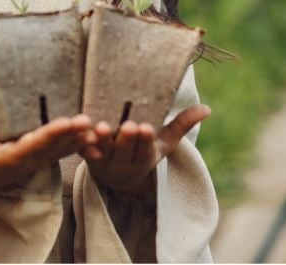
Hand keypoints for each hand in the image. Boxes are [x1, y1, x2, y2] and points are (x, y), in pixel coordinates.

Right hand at [0, 111, 96, 189]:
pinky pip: (67, 152)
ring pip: (64, 150)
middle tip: (87, 121)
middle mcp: (31, 160)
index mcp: (14, 157)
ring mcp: (41, 159)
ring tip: (97, 129)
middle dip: (72, 134)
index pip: (35, 143)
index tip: (65, 122)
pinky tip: (99, 144)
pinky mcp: (47, 156)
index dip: (50, 133)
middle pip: (55, 146)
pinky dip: (82, 148)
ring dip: (81, 140)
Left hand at [81, 104, 210, 194]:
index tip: (145, 127)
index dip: (144, 140)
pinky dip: (81, 144)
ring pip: (102, 151)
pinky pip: (82, 152)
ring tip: (100, 127)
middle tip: (127, 125)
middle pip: (124, 151)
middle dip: (126, 139)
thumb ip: (181, 125)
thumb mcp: (163, 143)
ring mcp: (104, 161)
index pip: (145, 150)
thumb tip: (207, 109)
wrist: (116, 177)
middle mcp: (124, 161)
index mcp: (144, 158)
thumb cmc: (143, 151)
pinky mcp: (86, 157)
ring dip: (101, 140)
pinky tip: (79, 132)